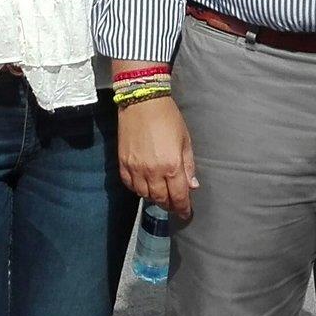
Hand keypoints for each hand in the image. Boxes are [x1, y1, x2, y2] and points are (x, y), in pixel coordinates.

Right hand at [117, 96, 196, 218]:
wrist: (142, 102)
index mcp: (172, 165)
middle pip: (161, 199)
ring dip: (154, 198)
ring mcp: (135, 168)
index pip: (178, 196)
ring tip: (160, 195)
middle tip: (174, 205)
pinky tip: (144, 186)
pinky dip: (138, 189)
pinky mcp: (122, 163)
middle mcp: (153, 171)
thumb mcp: (185, 140)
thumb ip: (188, 165)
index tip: (186, 213)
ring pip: (144, 195)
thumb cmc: (168, 118)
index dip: (183, 208)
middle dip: (169, 205)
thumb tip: (192, 186)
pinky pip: (129, 185)